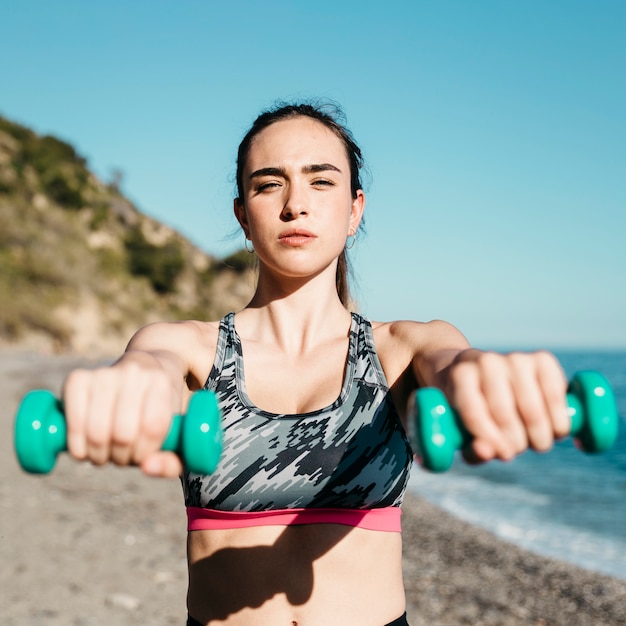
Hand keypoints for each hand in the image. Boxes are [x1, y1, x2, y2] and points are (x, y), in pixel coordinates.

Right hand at [62, 352, 183, 476]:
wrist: (144, 366)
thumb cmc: (159, 407)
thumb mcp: (176, 431)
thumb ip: (173, 460)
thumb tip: (147, 468)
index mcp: (161, 382)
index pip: (152, 428)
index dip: (144, 452)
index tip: (142, 455)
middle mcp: (133, 373)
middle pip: (123, 434)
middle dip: (121, 457)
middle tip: (122, 456)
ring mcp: (103, 373)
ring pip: (97, 433)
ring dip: (98, 456)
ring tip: (106, 453)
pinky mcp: (77, 378)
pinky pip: (73, 423)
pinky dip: (77, 446)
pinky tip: (85, 447)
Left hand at [444, 350, 568, 462]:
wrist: (487, 373)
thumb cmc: (474, 409)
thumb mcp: (465, 430)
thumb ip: (472, 449)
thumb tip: (486, 452)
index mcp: (461, 376)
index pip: (474, 412)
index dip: (491, 440)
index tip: (505, 455)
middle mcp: (487, 362)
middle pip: (504, 414)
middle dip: (517, 442)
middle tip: (519, 447)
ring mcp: (516, 358)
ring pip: (533, 410)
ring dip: (540, 437)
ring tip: (537, 441)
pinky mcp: (542, 359)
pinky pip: (556, 397)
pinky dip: (559, 422)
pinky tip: (553, 428)